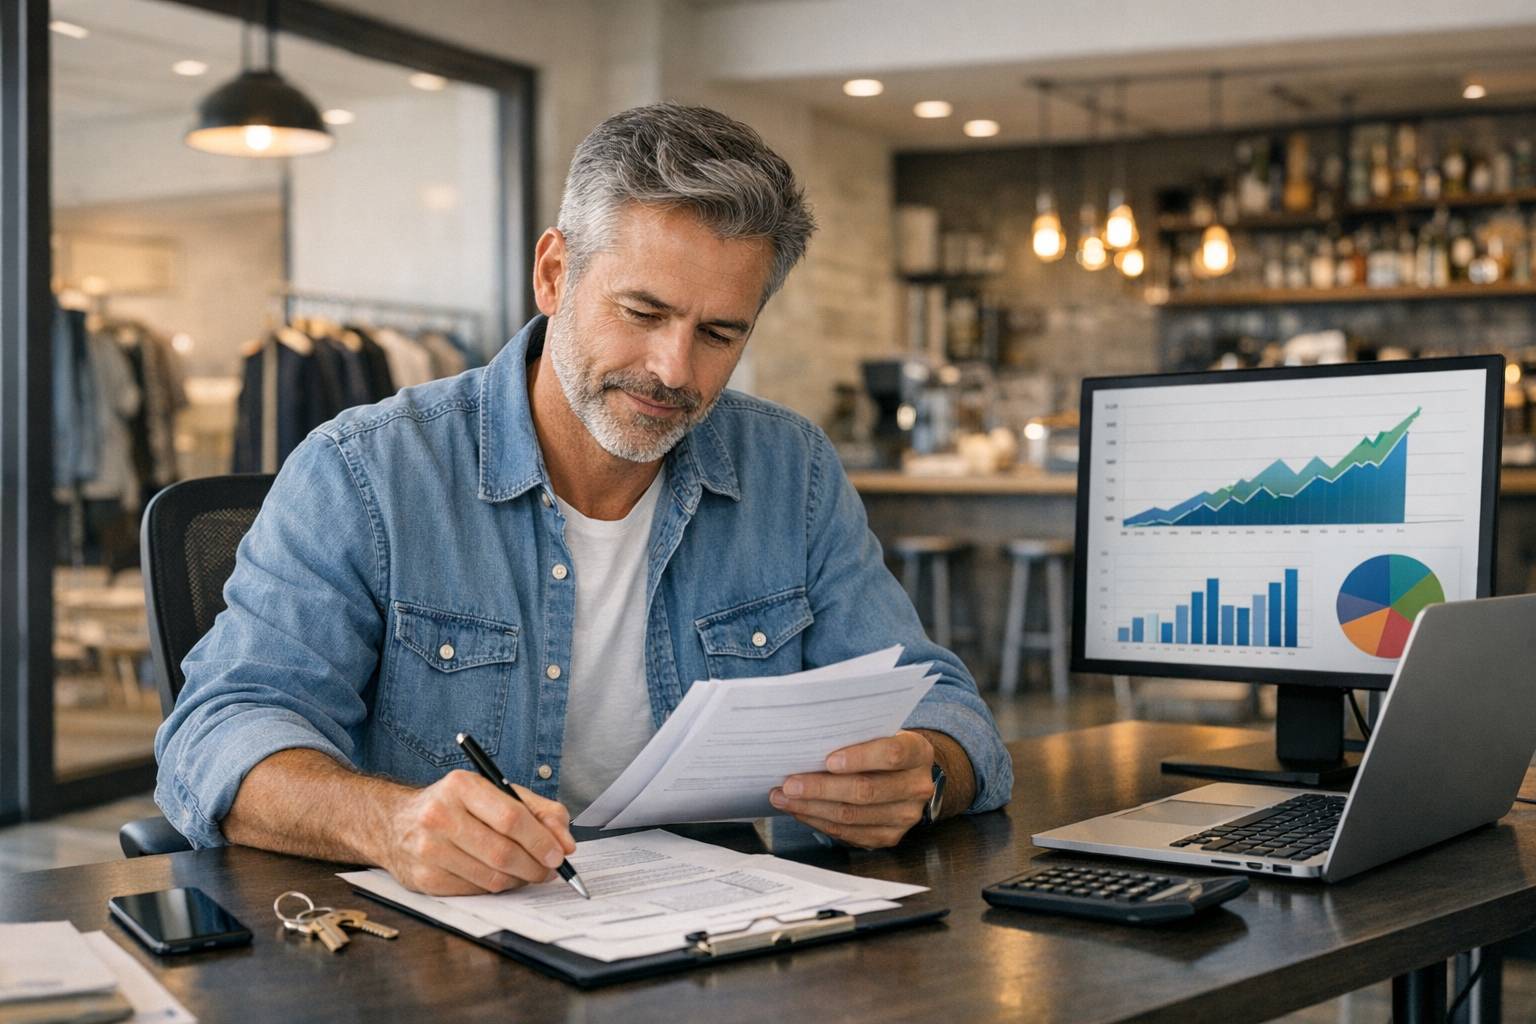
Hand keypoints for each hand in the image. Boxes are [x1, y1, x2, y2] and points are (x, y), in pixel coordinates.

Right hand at [378, 770, 575, 895]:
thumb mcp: (494, 792)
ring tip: (528, 872)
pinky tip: (500, 876)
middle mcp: (439, 815)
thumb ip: (537, 810)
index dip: (541, 840)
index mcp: (461, 786)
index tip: (560, 853)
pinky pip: (476, 891)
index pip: (511, 818)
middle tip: (550, 869)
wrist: (395, 823)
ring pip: (491, 877)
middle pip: (503, 852)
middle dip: (535, 866)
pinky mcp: (424, 879)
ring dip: (519, 879)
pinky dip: (497, 887)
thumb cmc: (455, 806)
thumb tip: (565, 842)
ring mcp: (428, 850)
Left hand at [769, 730, 934, 848]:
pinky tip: (800, 811)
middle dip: (822, 788)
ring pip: (853, 816)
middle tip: (789, 784)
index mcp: (918, 753)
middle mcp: (917, 787)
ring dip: (812, 808)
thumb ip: (855, 736)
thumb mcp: (878, 732)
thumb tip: (806, 745)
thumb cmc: (882, 746)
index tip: (827, 760)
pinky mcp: (890, 836)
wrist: (906, 774)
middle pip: (866, 791)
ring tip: (783, 798)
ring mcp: (905, 816)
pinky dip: (819, 822)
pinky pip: (849, 833)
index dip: (859, 758)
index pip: (892, 754)